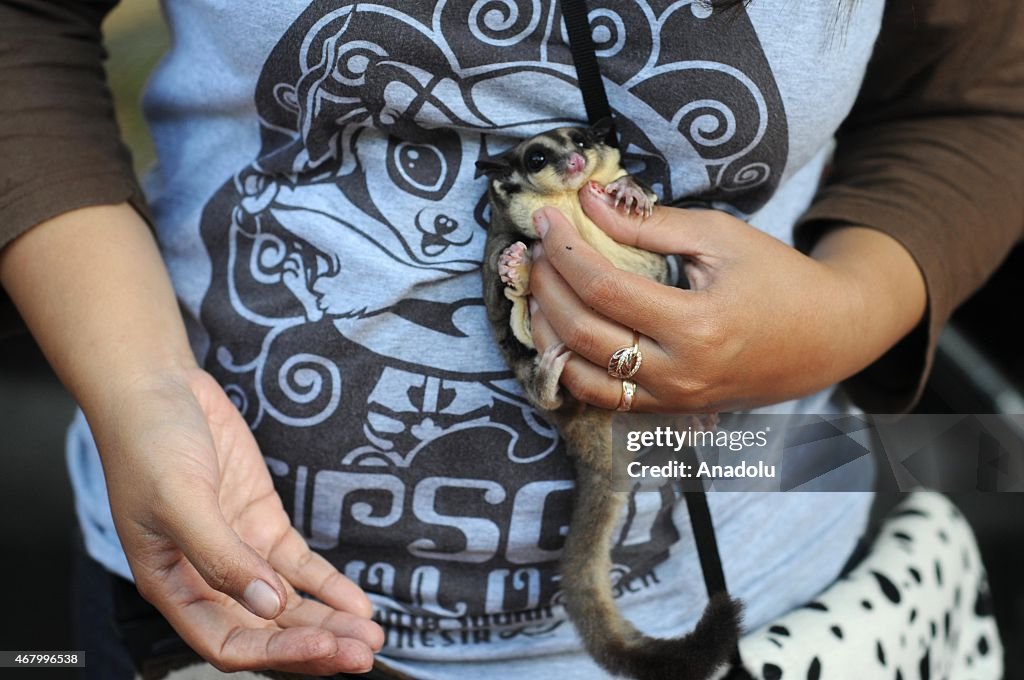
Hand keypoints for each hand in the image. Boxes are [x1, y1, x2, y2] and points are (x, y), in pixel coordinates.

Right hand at [94, 366, 382, 674]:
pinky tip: (358, 602)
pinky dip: (329, 586)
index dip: (274, 653)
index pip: (227, 643)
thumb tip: (267, 605)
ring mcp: (240, 550)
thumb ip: (221, 556)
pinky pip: (301, 567)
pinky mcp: (264, 523)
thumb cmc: (148, 445)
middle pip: (266, 630)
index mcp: (171, 586)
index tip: (324, 647)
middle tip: (363, 654)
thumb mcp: (180, 501)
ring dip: (329, 622)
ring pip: (289, 603)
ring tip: (370, 637)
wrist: (158, 389)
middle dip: (315, 645)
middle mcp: (207, 578)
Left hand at [526, 181, 925, 411]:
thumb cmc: (777, 278)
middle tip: (535, 250)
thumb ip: (648, 222)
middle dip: (546, 286)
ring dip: (546, 332)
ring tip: (539, 288)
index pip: (604, 289)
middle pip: (582, 333)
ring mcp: (671, 399)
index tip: (546, 219)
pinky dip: (570, 366)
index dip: (565, 251)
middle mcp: (679, 373)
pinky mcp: (667, 410)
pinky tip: (559, 330)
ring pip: (581, 376)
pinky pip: (602, 397)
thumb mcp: (718, 236)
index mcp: (697, 325)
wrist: (826, 337)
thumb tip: (590, 199)